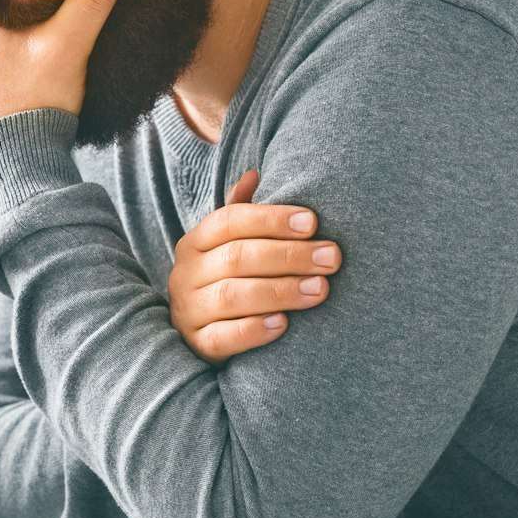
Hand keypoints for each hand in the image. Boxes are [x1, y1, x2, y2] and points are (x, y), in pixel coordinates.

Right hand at [168, 170, 339, 363]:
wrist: (197, 336)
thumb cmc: (225, 281)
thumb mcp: (226, 245)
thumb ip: (242, 213)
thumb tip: (255, 173)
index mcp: (195, 242)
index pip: (229, 221)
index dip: (271, 219)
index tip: (313, 222)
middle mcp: (186, 274)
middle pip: (237, 257)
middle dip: (289, 255)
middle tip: (331, 258)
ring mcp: (189, 310)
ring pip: (233, 296)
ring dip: (281, 291)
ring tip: (320, 289)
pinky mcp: (199, 344)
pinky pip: (225, 337)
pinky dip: (255, 330)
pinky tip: (284, 324)